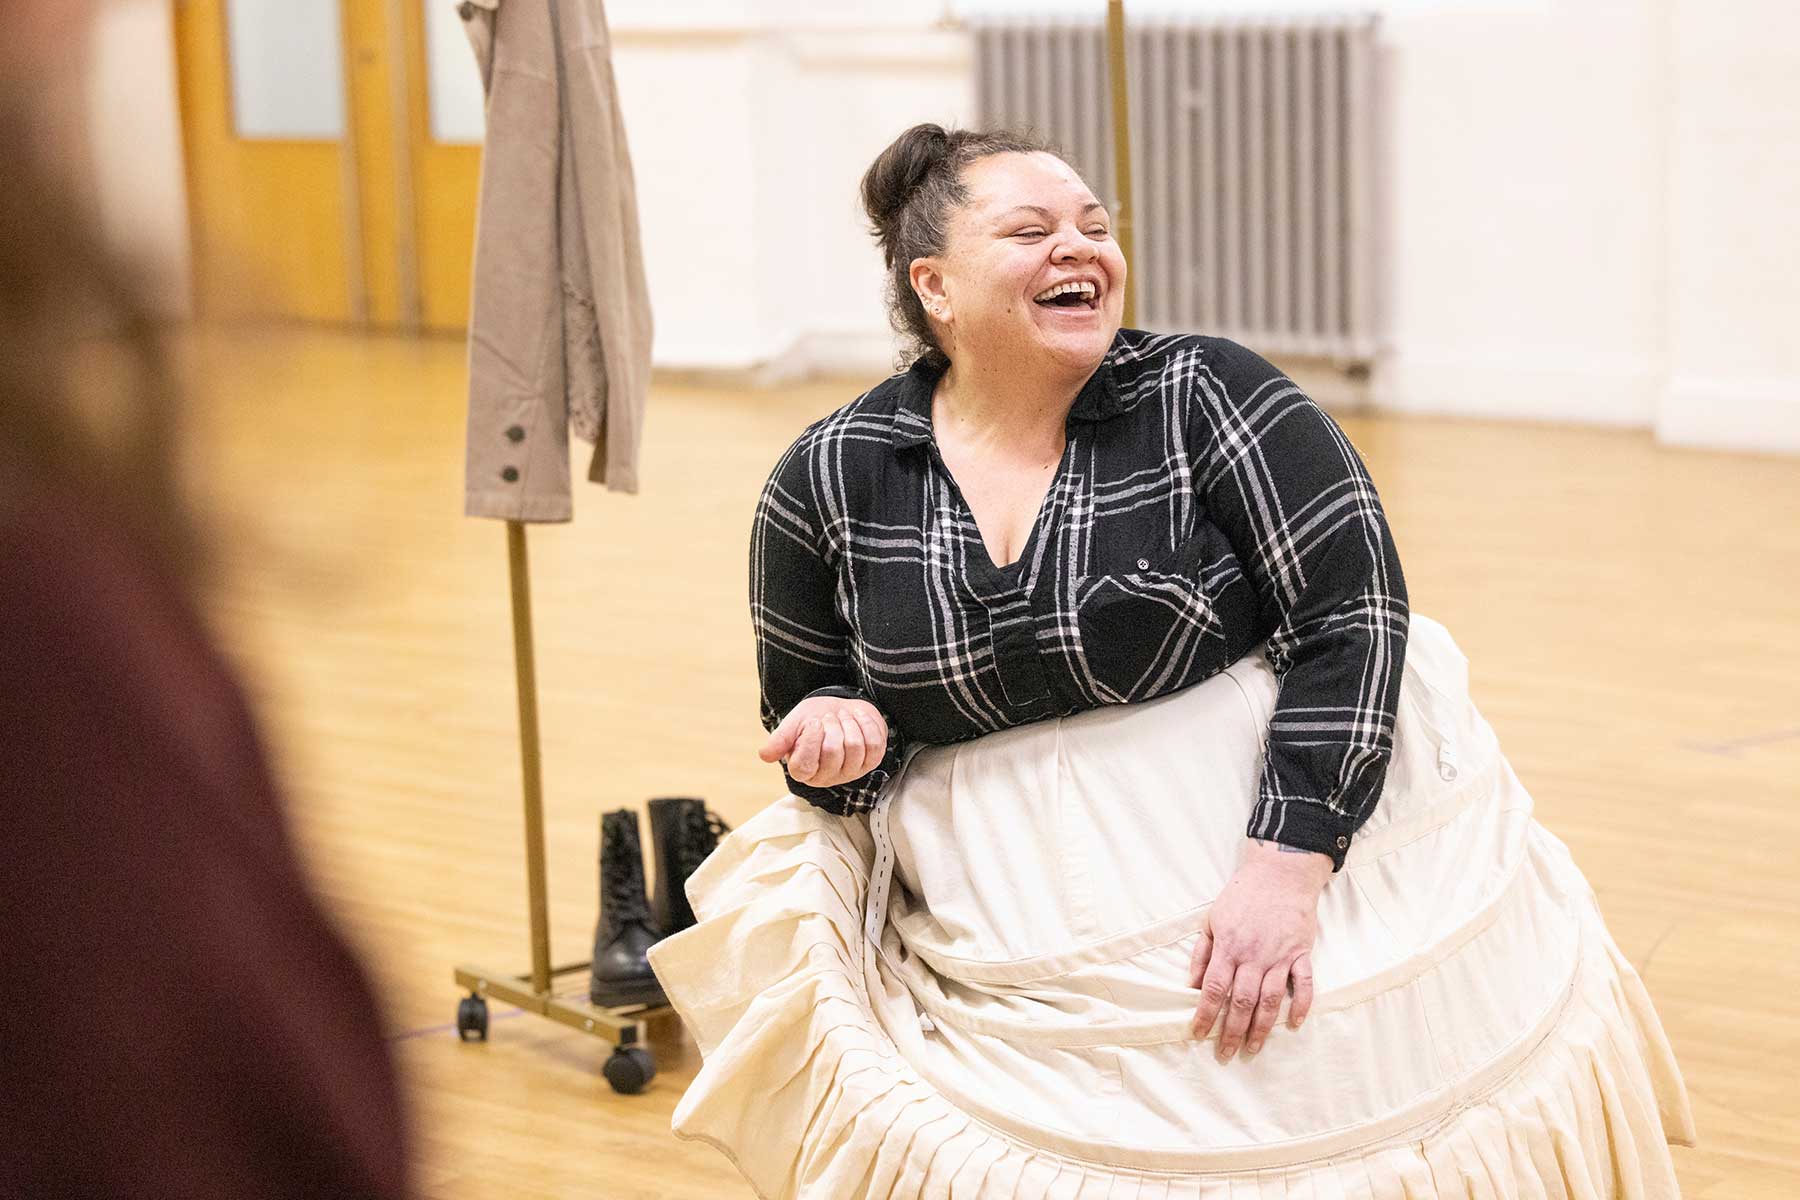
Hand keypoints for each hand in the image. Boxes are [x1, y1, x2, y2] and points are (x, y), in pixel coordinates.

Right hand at [758, 696, 888, 788]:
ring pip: (855, 747)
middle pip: (833, 752)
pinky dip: (866, 724)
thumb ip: (780, 739)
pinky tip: (857, 718)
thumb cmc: (813, 719)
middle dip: (831, 725)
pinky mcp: (871, 762)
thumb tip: (765, 755)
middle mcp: (827, 777)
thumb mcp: (793, 724)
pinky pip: (874, 744)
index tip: (813, 722)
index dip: (810, 740)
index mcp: (803, 771)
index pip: (805, 764)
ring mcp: (851, 771)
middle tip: (828, 717)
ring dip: (849, 723)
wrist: (838, 710)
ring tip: (842, 718)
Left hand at [1188, 838, 1332, 1061]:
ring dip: (1261, 1027)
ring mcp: (1279, 956)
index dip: (1205, 1014)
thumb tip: (1192, 984)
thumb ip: (1202, 953)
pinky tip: (1293, 1024)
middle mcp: (1253, 956)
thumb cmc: (1242, 896)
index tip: (1198, 1033)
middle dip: (1231, 1031)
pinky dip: (1300, 1005)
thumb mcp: (1212, 919)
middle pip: (1241, 1001)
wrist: (1280, 874)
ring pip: (1269, 1000)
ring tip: (1252, 1047)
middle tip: (1225, 1052)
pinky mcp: (1301, 953)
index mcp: (1229, 947)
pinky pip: (1304, 984)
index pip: (1214, 988)